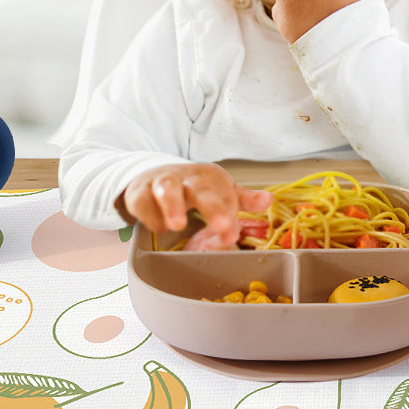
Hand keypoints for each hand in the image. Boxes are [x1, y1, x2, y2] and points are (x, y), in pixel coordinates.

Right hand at [119, 162, 272, 247]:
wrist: (154, 173)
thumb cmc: (193, 186)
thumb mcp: (220, 190)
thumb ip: (243, 198)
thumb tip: (268, 201)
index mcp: (210, 178)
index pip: (223, 195)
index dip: (229, 214)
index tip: (231, 235)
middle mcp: (187, 178)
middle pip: (201, 189)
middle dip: (212, 207)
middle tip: (222, 227)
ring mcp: (163, 182)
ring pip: (167, 188)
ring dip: (172, 205)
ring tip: (177, 225)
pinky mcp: (140, 191)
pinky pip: (142, 200)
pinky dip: (149, 213)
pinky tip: (159, 227)